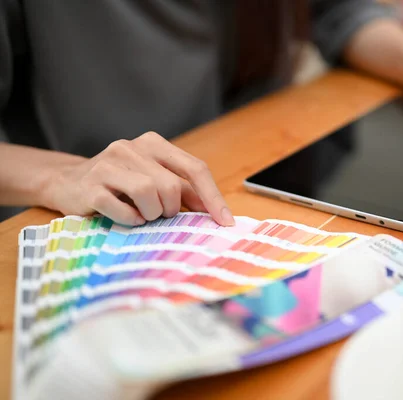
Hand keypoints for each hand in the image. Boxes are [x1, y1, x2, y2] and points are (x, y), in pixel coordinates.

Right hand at [46, 131, 233, 225]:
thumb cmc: (120, 185)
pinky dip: (131, 220)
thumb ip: (184, 191)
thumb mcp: (154, 180)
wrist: (67, 182)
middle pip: (172, 186)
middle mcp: (132, 147)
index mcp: (154, 144)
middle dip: (170, 209)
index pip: (195, 169)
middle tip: (157, 213)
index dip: (213, 197)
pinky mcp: (91, 185)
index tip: (225, 222)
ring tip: (140, 214)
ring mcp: (109, 163)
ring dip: (150, 214)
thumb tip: (216, 210)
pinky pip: (124, 210)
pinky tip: (126, 217)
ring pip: (149, 194)